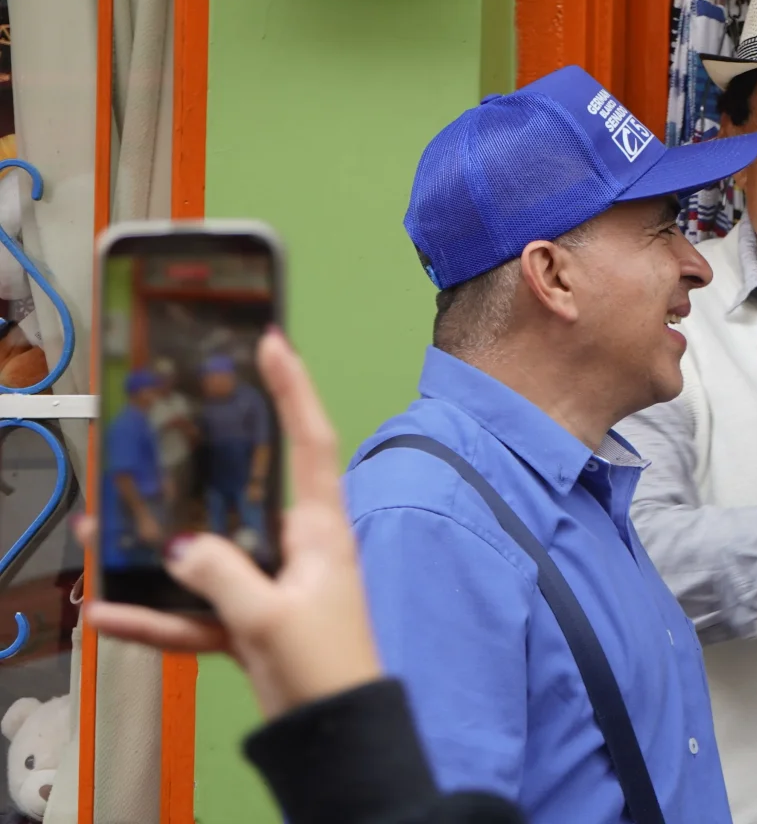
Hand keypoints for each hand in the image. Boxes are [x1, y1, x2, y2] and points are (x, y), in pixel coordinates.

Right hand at [81, 329, 383, 721]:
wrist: (333, 734)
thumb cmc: (325, 667)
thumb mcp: (271, 616)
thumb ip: (222, 575)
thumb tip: (182, 546)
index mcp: (320, 530)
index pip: (309, 444)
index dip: (293, 392)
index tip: (274, 344)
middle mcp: (297, 546)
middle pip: (240, 492)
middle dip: (195, 468)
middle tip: (157, 432)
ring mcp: (269, 584)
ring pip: (204, 553)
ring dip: (154, 546)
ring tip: (101, 528)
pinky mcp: (247, 622)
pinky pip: (192, 612)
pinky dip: (153, 615)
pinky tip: (106, 614)